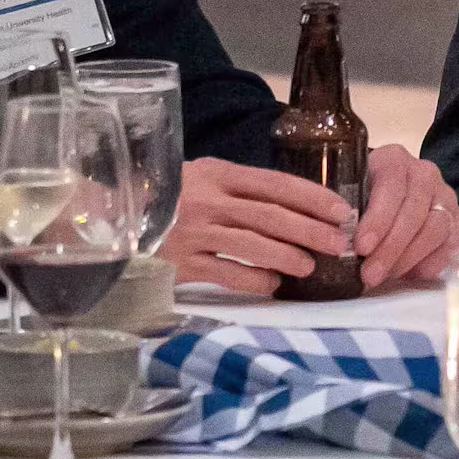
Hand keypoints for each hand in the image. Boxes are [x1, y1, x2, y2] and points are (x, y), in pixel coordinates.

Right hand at [167, 155, 370, 295]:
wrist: (116, 217)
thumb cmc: (173, 196)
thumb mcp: (205, 178)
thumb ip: (243, 187)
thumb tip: (299, 204)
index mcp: (219, 174)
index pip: (276, 184)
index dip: (312, 198)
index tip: (341, 210)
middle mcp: (208, 201)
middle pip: (269, 216)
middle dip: (309, 230)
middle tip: (338, 243)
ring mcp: (193, 233)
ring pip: (251, 246)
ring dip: (287, 256)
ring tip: (310, 266)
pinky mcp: (181, 263)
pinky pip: (226, 273)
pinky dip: (254, 280)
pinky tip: (273, 284)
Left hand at [350, 144, 458, 290]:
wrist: (382, 196)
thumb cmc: (357, 197)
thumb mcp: (342, 193)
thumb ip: (337, 210)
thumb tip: (329, 239)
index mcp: (393, 159)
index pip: (391, 186)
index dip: (378, 218)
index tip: (361, 247)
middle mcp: (424, 173)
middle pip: (415, 210)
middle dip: (392, 247)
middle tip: (370, 274)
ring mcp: (444, 195)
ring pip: (436, 226)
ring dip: (410, 257)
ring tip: (387, 276)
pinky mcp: (457, 218)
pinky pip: (453, 241)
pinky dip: (435, 260)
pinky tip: (414, 274)